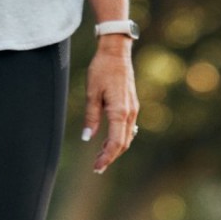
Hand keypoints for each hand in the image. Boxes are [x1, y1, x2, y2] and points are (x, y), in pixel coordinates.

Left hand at [81, 35, 138, 172]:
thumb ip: (91, 117)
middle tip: (97, 167)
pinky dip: (119, 138)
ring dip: (114, 149)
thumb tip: (87, 138)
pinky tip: (109, 141)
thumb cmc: (102, 69)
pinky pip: (128, 128)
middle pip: (122, 144)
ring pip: (126, 137)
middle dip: (110, 157)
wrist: (116, 52)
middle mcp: (130, 114)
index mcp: (119, 112)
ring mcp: (133, 110)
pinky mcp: (132, 106)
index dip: (106, 157)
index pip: (115, 143)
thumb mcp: (91, 93)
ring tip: (100, 156)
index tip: (97, 167)